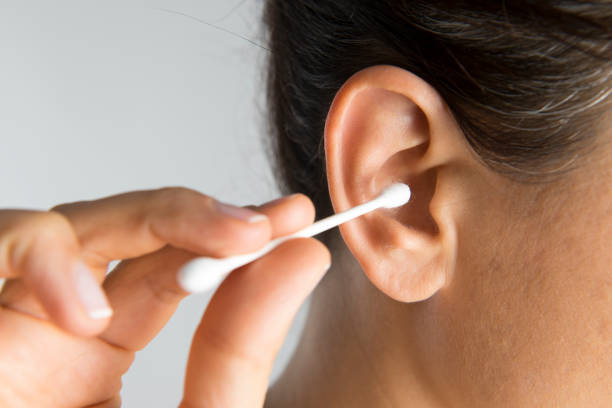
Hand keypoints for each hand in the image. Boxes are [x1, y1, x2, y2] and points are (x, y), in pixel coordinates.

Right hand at [0, 187, 329, 406]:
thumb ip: (240, 353)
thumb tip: (302, 262)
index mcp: (102, 351)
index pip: (174, 266)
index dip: (233, 234)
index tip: (295, 219)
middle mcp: (58, 326)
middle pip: (131, 231)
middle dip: (201, 216)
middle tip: (266, 223)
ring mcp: (16, 319)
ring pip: (75, 224)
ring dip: (146, 222)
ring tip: (208, 262)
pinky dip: (44, 258)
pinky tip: (85, 314)